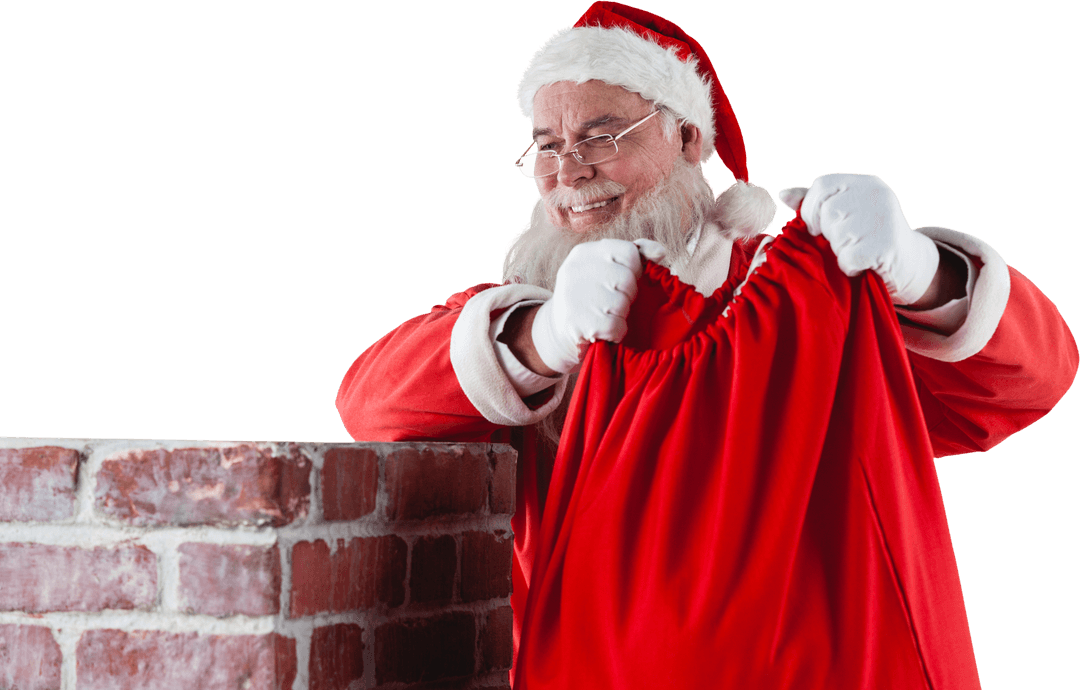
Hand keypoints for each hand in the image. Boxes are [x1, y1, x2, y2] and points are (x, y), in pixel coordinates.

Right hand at [531, 238, 666, 372]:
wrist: (557, 334)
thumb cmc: (592, 299)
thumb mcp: (606, 270)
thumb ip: (636, 256)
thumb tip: (660, 252)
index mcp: (584, 253)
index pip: (628, 252)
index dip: (634, 270)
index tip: (621, 282)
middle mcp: (575, 270)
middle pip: (627, 279)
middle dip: (627, 295)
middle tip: (611, 303)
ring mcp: (573, 296)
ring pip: (622, 303)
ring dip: (621, 315)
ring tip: (605, 316)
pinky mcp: (577, 323)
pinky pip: (616, 326)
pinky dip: (617, 333)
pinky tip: (604, 331)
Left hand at [778, 173, 938, 304]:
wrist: (909, 265)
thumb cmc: (868, 238)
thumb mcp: (844, 215)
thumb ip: (815, 204)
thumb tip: (783, 194)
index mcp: (864, 183)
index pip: (823, 185)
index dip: (812, 209)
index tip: (816, 227)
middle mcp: (877, 194)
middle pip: (829, 211)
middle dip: (829, 233)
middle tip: (845, 242)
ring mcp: (885, 217)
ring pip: (838, 235)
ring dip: (840, 252)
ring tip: (856, 252)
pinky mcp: (887, 244)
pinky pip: (849, 257)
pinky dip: (850, 266)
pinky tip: (862, 265)